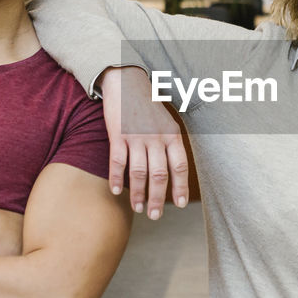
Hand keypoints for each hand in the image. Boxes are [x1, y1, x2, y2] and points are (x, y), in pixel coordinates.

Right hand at [99, 66, 189, 218]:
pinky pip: (118, 162)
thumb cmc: (147, 106)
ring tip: (138, 209)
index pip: (179, 166)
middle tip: (154, 216)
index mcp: (172, 135)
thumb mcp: (166, 122)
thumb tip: (171, 173)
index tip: (179, 205)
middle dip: (157, 199)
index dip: (180, 187)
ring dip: (138, 194)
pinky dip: (117, 179)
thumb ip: (169, 145)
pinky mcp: (117, 134)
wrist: (126, 81)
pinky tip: (116, 191)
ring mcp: (136, 136)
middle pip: (159, 175)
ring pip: (139, 173)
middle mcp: (156, 137)